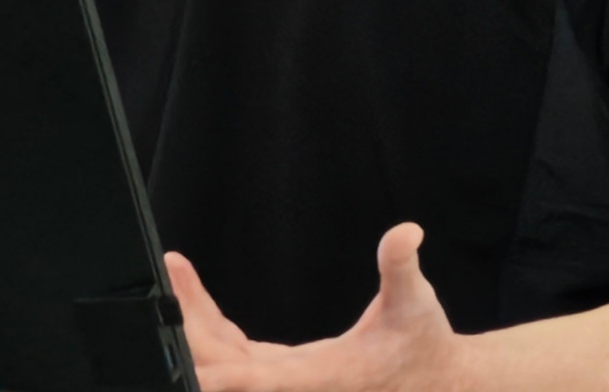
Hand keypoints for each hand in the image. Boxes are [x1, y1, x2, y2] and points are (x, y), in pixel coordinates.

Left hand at [165, 224, 470, 391]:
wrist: (439, 383)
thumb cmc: (425, 345)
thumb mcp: (417, 301)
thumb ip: (402, 266)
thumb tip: (406, 232)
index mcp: (320, 377)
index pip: (255, 377)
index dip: (219, 365)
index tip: (188, 347)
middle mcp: (296, 387)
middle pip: (226, 369)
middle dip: (193, 332)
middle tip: (170, 283)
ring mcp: (289, 383)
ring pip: (227, 361)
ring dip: (198, 325)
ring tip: (175, 279)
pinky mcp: (288, 373)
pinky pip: (239, 355)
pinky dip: (215, 329)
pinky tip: (197, 301)